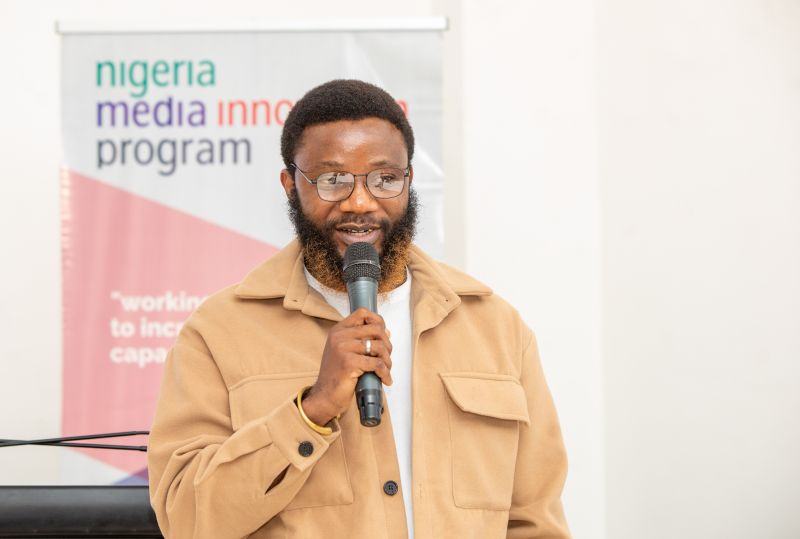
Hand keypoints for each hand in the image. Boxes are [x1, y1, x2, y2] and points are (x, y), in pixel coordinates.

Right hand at [302, 308, 392, 425]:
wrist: (325, 396)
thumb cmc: (337, 375)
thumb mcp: (346, 352)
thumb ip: (362, 340)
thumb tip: (386, 332)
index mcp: (338, 330)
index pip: (362, 313)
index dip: (378, 321)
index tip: (383, 334)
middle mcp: (339, 336)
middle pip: (376, 329)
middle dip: (387, 344)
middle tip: (386, 358)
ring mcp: (343, 348)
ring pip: (379, 347)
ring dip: (387, 360)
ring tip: (386, 370)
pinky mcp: (349, 363)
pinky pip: (377, 364)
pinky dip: (385, 373)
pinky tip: (385, 380)